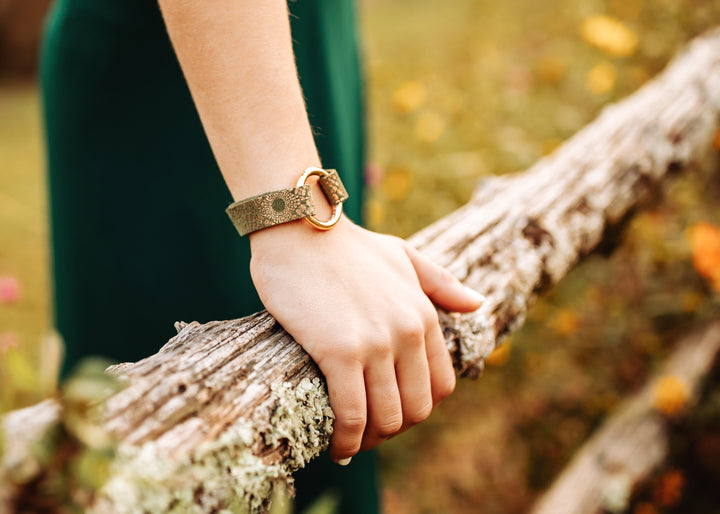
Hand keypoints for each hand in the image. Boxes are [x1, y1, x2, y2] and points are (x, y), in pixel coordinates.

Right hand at [249, 216, 482, 461]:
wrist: (299, 225)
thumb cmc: (346, 244)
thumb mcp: (402, 255)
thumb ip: (441, 283)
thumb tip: (479, 304)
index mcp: (423, 314)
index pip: (441, 386)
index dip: (418, 408)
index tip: (391, 411)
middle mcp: (407, 333)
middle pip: (417, 409)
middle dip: (393, 429)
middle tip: (366, 431)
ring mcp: (375, 343)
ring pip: (386, 418)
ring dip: (368, 441)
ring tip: (348, 442)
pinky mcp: (338, 351)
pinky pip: (351, 414)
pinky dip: (345, 440)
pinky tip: (334, 446)